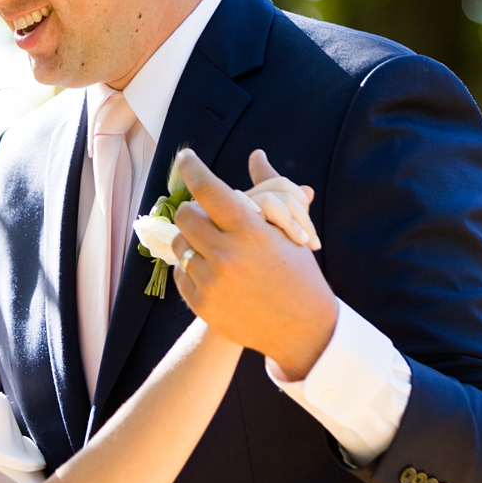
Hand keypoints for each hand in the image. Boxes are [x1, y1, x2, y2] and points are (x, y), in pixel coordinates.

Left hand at [169, 149, 338, 380]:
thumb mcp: (288, 230)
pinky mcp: (201, 303)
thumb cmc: (298, 271)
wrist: (301, 327)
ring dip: (193, 240)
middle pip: (185, 216)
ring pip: (179, 245)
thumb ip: (268, 189)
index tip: (184, 157)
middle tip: (207, 216)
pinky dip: (192, 267)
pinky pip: (180, 273)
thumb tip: (257, 154)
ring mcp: (211, 281)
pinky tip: (212, 271)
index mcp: (249, 231)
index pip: (208, 189)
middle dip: (194, 211)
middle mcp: (225, 255)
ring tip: (213, 247)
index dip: (192, 168)